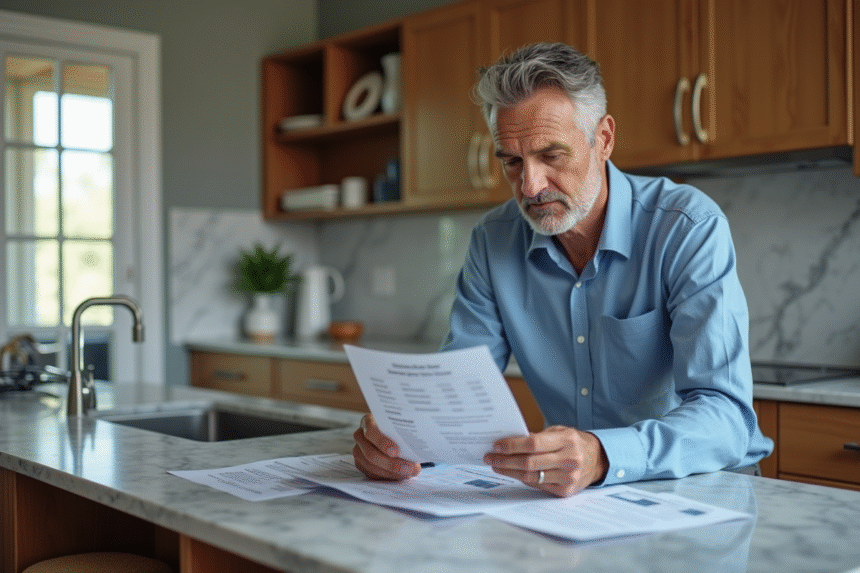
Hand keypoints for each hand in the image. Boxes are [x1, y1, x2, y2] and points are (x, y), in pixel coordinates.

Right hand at [352, 414, 420, 480]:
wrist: (387, 432)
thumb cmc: (394, 428)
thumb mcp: (398, 426)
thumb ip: (404, 435)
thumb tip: (417, 451)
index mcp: (368, 421)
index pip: (371, 432)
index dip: (382, 442)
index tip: (396, 451)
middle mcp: (360, 436)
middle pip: (371, 453)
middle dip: (391, 464)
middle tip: (408, 468)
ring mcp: (358, 450)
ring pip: (371, 466)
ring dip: (391, 472)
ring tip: (408, 473)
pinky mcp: (360, 463)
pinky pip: (371, 473)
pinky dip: (386, 476)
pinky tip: (399, 475)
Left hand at [482, 425, 608, 496]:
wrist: (597, 460)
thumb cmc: (573, 443)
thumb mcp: (559, 432)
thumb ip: (538, 437)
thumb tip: (509, 442)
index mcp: (567, 441)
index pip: (533, 444)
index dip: (512, 445)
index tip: (496, 445)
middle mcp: (569, 460)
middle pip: (529, 463)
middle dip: (505, 460)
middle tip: (490, 457)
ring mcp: (568, 478)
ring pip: (531, 477)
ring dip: (509, 471)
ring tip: (496, 466)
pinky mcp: (565, 491)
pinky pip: (537, 485)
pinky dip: (522, 479)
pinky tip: (512, 473)